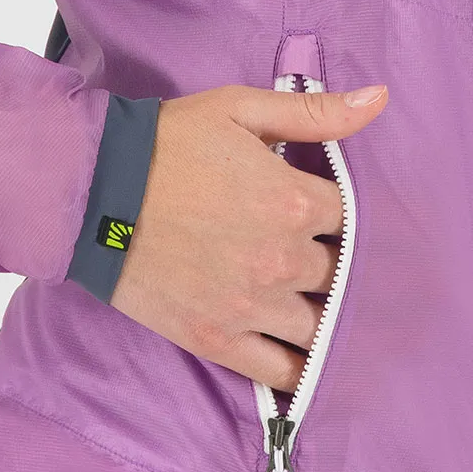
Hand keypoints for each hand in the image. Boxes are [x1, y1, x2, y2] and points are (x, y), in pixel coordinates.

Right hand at [110, 81, 388, 392]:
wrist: (93, 192)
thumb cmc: (166, 145)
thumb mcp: (239, 110)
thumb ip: (313, 112)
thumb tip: (379, 100)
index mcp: (296, 202)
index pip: (352, 222)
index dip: (339, 221)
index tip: (324, 222)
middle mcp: (284, 259)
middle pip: (339, 277)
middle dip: (330, 269)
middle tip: (315, 264)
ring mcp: (253, 306)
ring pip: (319, 328)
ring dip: (321, 319)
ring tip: (310, 310)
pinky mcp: (219, 340)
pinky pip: (281, 372)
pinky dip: (299, 371)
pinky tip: (304, 362)